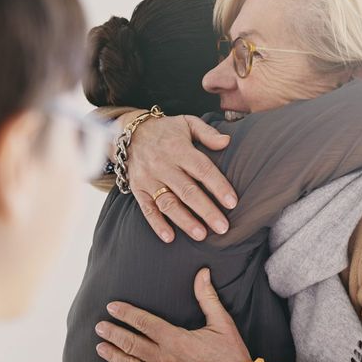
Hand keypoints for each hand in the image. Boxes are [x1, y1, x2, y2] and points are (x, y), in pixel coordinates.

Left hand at [95, 268, 250, 361]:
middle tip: (100, 326)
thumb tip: (202, 273)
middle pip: (130, 343)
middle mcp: (163, 360)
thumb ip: (208, 298)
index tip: (112, 307)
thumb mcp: (223, 324)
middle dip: (112, 333)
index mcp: (176, 339)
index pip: (143, 322)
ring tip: (100, 346)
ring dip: (112, 354)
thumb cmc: (231, 358)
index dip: (126, 313)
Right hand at [122, 113, 236, 242]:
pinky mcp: (138, 189)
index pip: (202, 169)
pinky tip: (170, 237)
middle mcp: (164, 165)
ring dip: (185, 220)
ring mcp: (149, 179)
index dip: (218, 186)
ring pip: (168, 203)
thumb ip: (207, 133)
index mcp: (179, 149)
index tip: (232, 202)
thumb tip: (227, 141)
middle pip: (187, 191)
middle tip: (222, 228)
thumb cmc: (166, 130)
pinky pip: (147, 209)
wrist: (129, 132)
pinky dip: (157, 224)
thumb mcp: (187, 123)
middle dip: (206, 210)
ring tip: (202, 235)